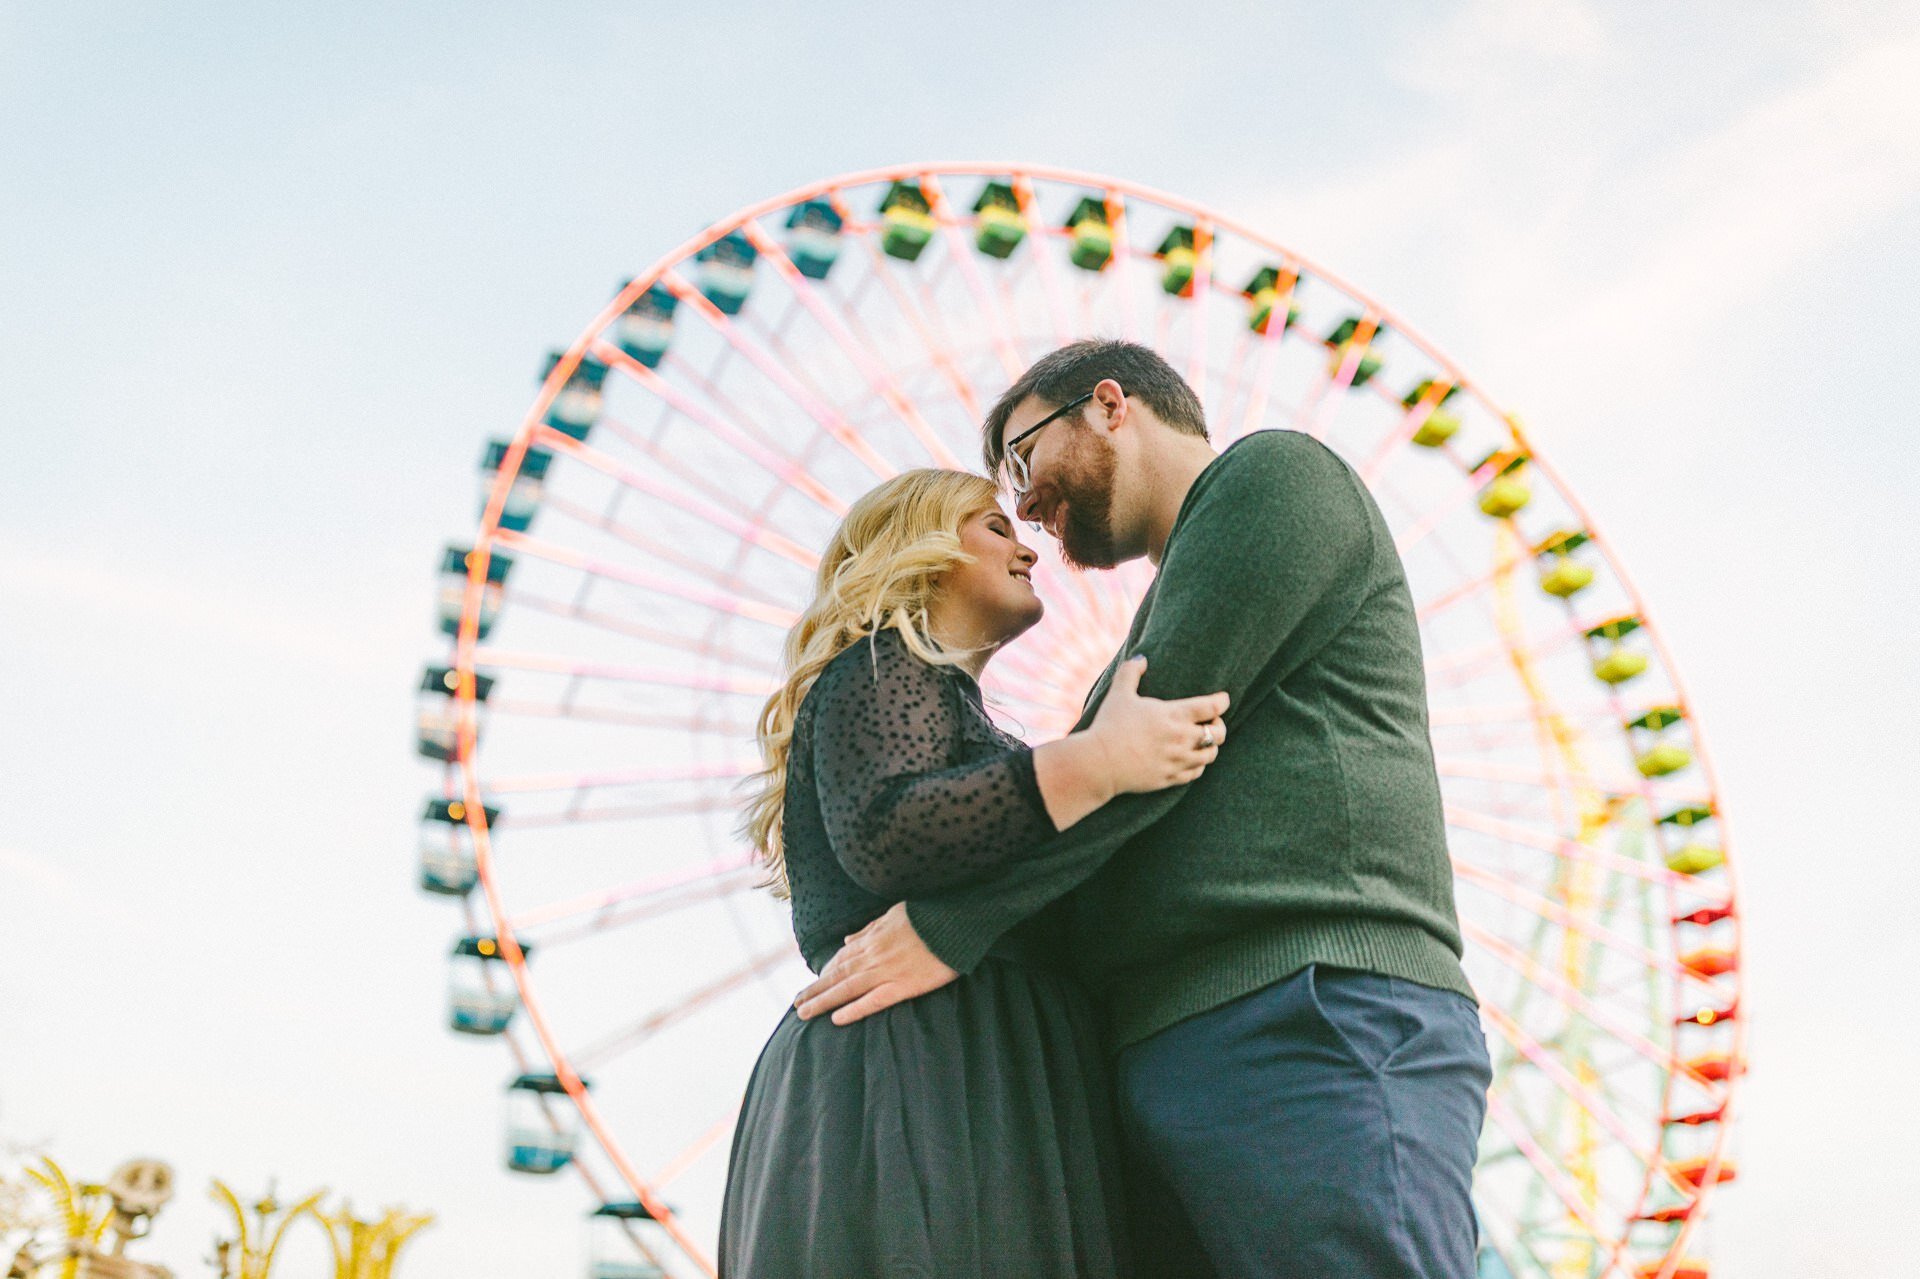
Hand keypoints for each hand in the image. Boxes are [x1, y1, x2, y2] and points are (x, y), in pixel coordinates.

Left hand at [793, 902, 958, 1024]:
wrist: (955, 922)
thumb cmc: (927, 916)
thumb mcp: (893, 914)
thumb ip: (869, 929)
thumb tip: (847, 940)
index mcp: (873, 938)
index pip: (841, 960)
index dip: (824, 974)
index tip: (811, 986)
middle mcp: (874, 956)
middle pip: (837, 976)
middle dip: (815, 991)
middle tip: (797, 1005)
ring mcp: (887, 972)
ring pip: (847, 989)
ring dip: (823, 1002)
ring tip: (805, 1013)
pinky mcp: (904, 986)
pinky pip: (874, 1001)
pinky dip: (854, 1010)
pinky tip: (837, 1019)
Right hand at [1083, 656, 1227, 793]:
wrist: (1099, 763)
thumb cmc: (1109, 725)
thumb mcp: (1119, 693)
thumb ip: (1131, 672)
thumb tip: (1141, 658)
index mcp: (1174, 715)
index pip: (1213, 707)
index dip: (1222, 701)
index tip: (1222, 699)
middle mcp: (1182, 738)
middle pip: (1219, 733)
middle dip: (1219, 726)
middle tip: (1211, 721)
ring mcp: (1177, 760)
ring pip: (1210, 755)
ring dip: (1210, 746)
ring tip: (1202, 741)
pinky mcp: (1170, 778)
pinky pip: (1196, 773)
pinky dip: (1198, 765)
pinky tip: (1191, 759)